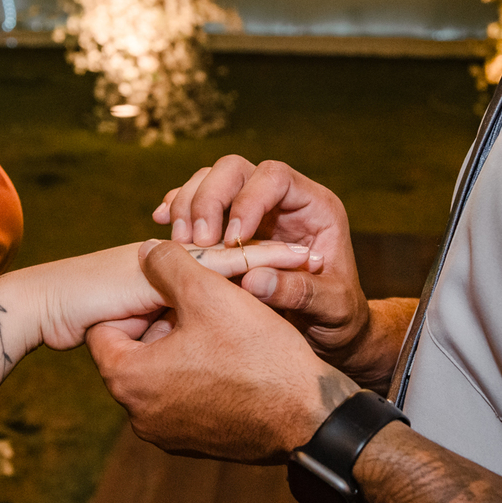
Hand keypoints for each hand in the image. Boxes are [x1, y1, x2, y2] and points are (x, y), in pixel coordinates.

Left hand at [86, 240, 357, 463]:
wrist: (310, 416)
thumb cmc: (258, 354)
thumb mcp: (210, 293)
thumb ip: (168, 264)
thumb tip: (146, 251)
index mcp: (129, 380)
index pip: (104, 328)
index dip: (137, 301)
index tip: (172, 290)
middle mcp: (138, 415)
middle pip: (133, 351)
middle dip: (162, 322)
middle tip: (201, 304)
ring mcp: (167, 434)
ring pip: (161, 373)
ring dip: (182, 346)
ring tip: (220, 326)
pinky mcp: (195, 443)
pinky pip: (184, 397)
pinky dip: (199, 373)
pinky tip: (233, 356)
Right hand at [153, 156, 370, 369]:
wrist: (330, 332)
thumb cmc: (340, 319)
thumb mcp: (333, 310)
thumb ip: (300, 294)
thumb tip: (253, 280)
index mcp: (315, 208)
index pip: (275, 177)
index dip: (248, 200)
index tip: (232, 240)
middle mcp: (282, 200)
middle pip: (235, 170)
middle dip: (208, 199)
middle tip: (196, 242)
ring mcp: (253, 209)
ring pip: (210, 180)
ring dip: (187, 205)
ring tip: (179, 245)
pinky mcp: (228, 225)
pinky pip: (197, 202)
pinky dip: (177, 209)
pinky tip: (161, 224)